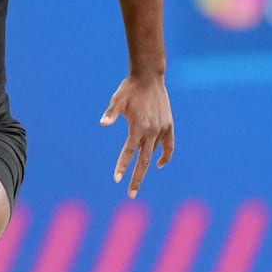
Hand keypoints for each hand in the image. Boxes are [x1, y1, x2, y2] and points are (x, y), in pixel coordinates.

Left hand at [100, 75, 173, 198]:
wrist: (150, 77)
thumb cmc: (130, 88)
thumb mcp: (118, 99)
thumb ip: (111, 113)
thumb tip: (102, 123)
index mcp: (138, 127)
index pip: (129, 152)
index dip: (122, 166)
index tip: (117, 179)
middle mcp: (152, 131)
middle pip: (144, 161)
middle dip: (136, 179)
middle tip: (131, 194)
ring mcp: (162, 129)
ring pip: (155, 154)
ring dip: (147, 168)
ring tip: (138, 179)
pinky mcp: (168, 125)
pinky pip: (169, 146)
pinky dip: (165, 155)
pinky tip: (159, 163)